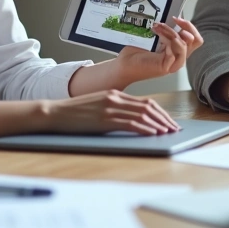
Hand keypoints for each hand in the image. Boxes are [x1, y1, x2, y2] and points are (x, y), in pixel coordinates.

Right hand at [40, 89, 179, 134]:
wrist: (54, 112)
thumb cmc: (75, 113)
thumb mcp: (98, 106)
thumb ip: (114, 109)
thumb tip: (132, 121)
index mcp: (115, 94)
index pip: (145, 102)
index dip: (160, 112)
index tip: (169, 122)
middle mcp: (115, 98)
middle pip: (148, 107)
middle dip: (164, 118)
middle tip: (174, 128)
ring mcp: (110, 107)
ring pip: (142, 114)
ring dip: (158, 124)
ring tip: (167, 132)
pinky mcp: (104, 119)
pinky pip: (130, 123)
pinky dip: (145, 128)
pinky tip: (152, 133)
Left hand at [114, 17, 203, 84]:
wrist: (124, 65)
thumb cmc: (136, 53)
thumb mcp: (156, 38)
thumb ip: (167, 32)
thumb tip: (174, 18)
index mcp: (178, 51)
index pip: (195, 38)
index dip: (189, 26)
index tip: (177, 18)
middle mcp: (178, 58)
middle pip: (195, 40)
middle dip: (185, 27)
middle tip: (172, 20)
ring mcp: (173, 64)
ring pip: (183, 44)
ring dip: (171, 32)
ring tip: (157, 27)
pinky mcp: (166, 67)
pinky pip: (173, 51)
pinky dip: (166, 40)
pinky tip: (156, 34)